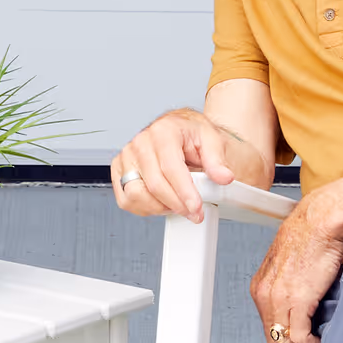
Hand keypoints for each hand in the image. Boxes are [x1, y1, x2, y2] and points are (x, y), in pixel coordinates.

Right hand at [111, 108, 238, 223]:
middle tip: (193, 213)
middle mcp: (140, 142)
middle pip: (154, 185)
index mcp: (163, 131)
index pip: (170, 168)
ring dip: (160, 207)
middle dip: (176, 204)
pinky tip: (161, 202)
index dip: (184, 192)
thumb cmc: (191, 134)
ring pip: (136, 195)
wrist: (179, 130)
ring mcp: (127, 156)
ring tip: (177, 204)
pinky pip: (126, 199)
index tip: (195, 207)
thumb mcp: (211, 140)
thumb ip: (217, 160)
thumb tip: (223, 177)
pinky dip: (144, 207)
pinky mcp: (119, 170)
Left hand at [250, 188, 342, 342]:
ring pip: (284, 342)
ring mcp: (279, 298)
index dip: (286, 339)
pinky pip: (300, 336)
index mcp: (262, 285)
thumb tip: (304, 307)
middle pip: (273, 339)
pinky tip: (320, 342)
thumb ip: (291, 288)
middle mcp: (265, 293)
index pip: (267, 325)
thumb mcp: (291, 267)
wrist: (321, 222)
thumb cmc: (312, 237)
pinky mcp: (297, 300)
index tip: (301, 341)